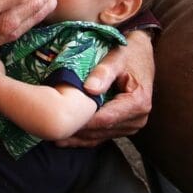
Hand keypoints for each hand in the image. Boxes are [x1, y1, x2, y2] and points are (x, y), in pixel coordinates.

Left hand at [55, 30, 154, 147]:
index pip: (106, 118)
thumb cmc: (128, 53)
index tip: (63, 121)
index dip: (84, 121)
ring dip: (78, 137)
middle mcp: (138, 118)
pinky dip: (84, 138)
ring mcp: (131, 125)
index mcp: (138, 103)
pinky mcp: (123, 127)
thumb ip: (104, 73)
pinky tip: (65, 139)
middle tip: (52, 130)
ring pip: (100, 136)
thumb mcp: (116, 58)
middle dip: (78, 131)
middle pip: (102, 130)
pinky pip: (102, 136)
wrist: (140, 55)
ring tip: (54, 135)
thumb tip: (89, 89)